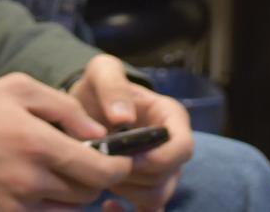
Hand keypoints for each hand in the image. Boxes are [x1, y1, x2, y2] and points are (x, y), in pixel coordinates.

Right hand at [0, 73, 132, 210]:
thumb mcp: (19, 89)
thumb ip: (65, 108)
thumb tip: (99, 134)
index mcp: (37, 144)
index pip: (99, 171)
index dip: (119, 168)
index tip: (122, 160)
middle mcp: (30, 181)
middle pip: (88, 195)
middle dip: (95, 179)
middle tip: (85, 160)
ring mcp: (17, 205)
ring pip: (69, 211)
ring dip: (73, 194)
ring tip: (58, 171)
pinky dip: (51, 205)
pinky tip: (38, 184)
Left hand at [68, 56, 191, 211]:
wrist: (85, 107)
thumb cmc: (99, 88)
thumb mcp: (102, 72)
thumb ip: (112, 85)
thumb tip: (123, 118)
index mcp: (170, 117)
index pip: (183, 147)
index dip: (160, 158)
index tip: (131, 158)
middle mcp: (172, 148)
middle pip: (167, 177)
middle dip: (134, 175)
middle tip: (105, 161)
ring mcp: (162, 172)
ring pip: (155, 198)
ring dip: (126, 190)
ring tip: (102, 171)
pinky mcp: (147, 190)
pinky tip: (107, 203)